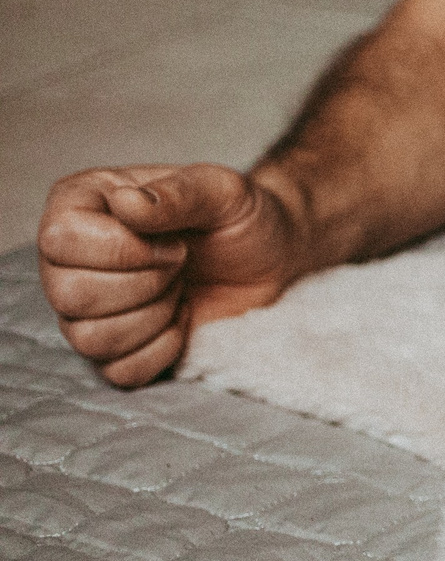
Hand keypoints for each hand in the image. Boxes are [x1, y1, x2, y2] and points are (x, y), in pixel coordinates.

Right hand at [37, 163, 305, 386]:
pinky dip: (162, 349)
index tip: (174, 242)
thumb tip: (126, 203)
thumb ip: (179, 192)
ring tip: (178, 288)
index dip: (124, 249)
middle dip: (146, 284)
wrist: (269, 258)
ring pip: (89, 338)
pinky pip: (119, 370)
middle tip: (180, 264)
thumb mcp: (223, 191)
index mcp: (80, 204)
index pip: (60, 239)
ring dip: (154, 316)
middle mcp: (67, 258)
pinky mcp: (112, 349)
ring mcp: (84, 308)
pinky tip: (180, 319)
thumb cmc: (240, 217)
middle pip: (70, 295)